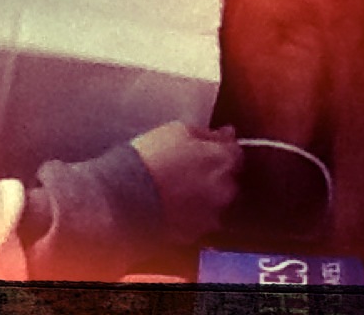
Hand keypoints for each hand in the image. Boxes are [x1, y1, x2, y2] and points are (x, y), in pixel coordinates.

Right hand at [132, 122, 241, 243]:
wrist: (127, 198)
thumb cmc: (151, 158)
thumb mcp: (178, 130)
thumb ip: (207, 133)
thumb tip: (225, 133)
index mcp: (222, 161)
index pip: (236, 152)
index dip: (223, 147)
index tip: (212, 143)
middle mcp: (224, 190)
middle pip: (228, 178)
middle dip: (214, 171)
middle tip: (190, 165)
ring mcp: (211, 215)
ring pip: (215, 200)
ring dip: (204, 192)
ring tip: (178, 186)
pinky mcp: (195, 233)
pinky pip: (200, 218)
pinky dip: (192, 211)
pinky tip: (174, 203)